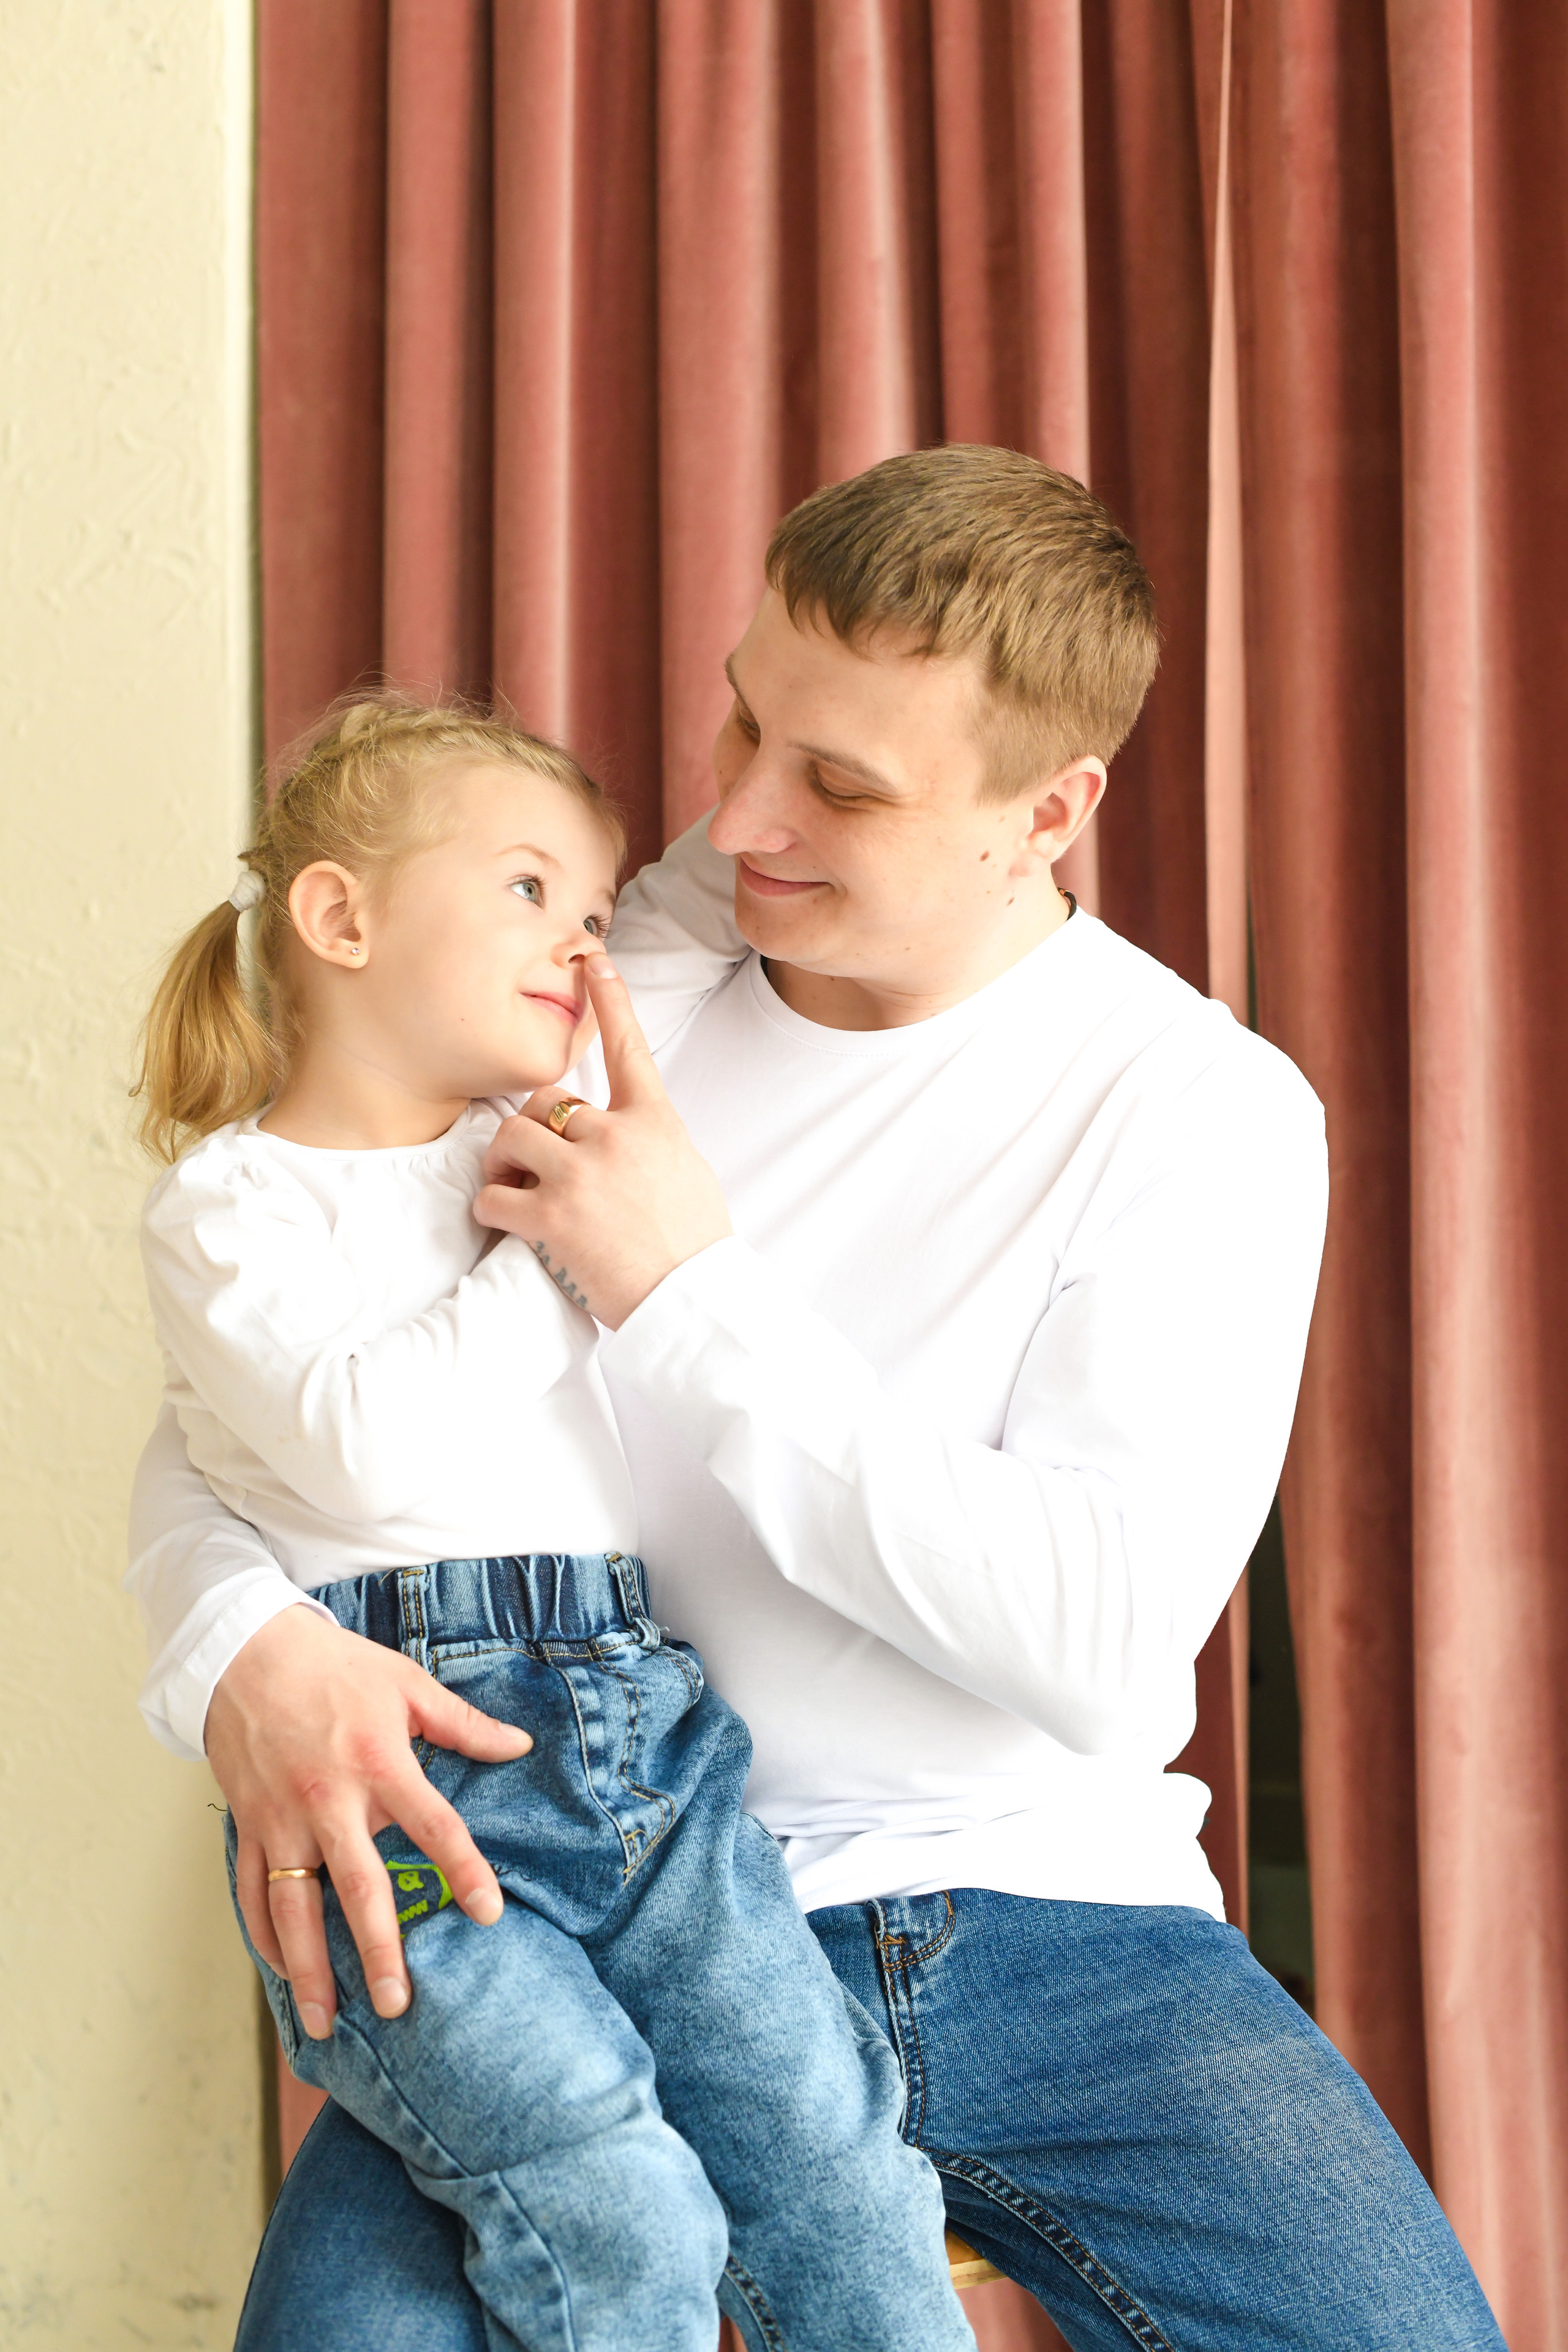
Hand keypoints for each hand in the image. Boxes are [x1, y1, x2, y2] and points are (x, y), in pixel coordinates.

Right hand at [206, 1605, 531, 2038]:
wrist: (246, 1650)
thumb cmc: (335, 1667)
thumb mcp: (407, 1684)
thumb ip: (464, 1724)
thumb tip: (519, 1745)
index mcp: (378, 1763)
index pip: (433, 1825)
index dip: (464, 1869)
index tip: (488, 1914)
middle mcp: (329, 1800)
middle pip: (358, 1888)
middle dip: (378, 1952)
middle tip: (399, 2005)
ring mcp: (282, 1819)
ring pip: (294, 1909)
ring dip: (309, 1969)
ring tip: (326, 2021)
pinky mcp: (249, 1825)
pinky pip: (253, 1892)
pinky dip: (264, 1936)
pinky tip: (282, 1972)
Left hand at [474, 956, 731, 1327]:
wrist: (694, 1300)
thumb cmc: (695, 1244)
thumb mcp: (686, 1171)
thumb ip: (649, 1140)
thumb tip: (624, 1136)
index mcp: (655, 1122)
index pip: (627, 1047)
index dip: (610, 999)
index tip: (594, 961)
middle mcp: (614, 1137)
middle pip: (545, 1099)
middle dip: (530, 1125)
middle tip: (528, 1159)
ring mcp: (579, 1175)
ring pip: (511, 1137)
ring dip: (502, 1161)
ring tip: (513, 1187)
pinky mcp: (549, 1217)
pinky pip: (492, 1195)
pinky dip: (490, 1206)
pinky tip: (504, 1219)